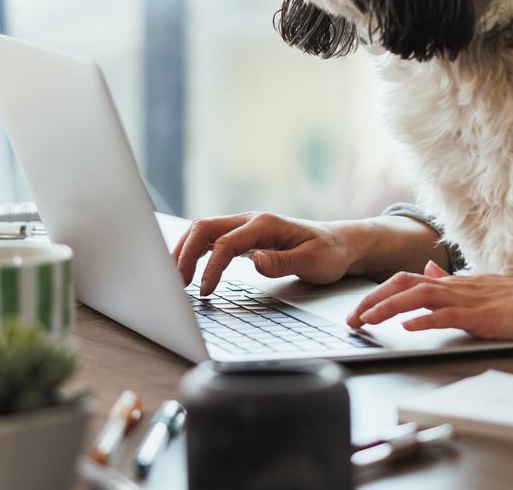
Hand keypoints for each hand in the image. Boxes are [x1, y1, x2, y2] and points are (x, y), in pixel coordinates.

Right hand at [172, 212, 361, 294]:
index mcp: (265, 224)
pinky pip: (211, 240)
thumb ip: (283, 262)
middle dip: (184, 254)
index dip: (211, 267)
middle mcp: (250, 221)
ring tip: (172, 278)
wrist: (340, 244)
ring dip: (184, 251)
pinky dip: (194, 252)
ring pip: (203, 231)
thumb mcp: (312, 262)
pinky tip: (186, 270)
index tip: (204, 292)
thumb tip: (254, 261)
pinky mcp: (244, 238)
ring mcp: (245, 228)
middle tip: (174, 284)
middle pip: (204, 228)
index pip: (225, 243)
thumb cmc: (329, 253)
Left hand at [346, 261, 512, 343]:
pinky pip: (449, 316)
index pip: (409, 281)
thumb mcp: (486, 288)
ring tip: (366, 321)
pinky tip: (408, 328)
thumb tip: (427, 271)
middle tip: (351, 319)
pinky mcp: (486, 317)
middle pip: (406, 284)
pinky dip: (425, 320)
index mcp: (459, 283)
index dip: (381, 292)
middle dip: (373, 300)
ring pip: (420, 297)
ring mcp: (473, 300)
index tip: (360, 309)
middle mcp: (461, 287)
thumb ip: (453, 283)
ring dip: (389, 308)